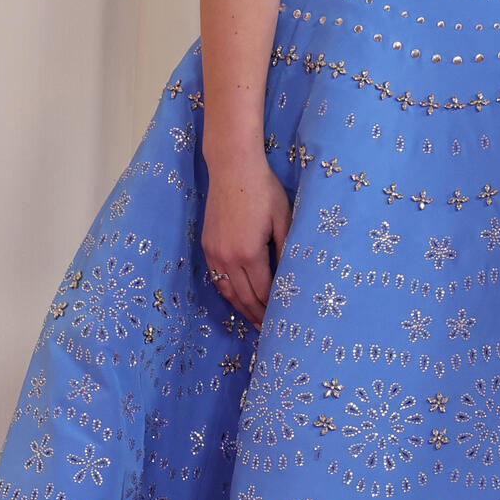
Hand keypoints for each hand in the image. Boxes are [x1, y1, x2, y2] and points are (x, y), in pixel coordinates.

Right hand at [201, 157, 292, 328]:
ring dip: (242, 309)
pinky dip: (228, 293)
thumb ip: (286, 250)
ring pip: (228, 292)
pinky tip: (238, 300)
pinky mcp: (207, 246)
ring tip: (255, 321)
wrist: (232, 168)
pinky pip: (217, 279)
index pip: (263, 292)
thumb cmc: (264, 190)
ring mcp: (214, 253)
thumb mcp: (283, 219)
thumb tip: (292, 277)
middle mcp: (228, 258)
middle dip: (258, 316)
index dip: (272, 309)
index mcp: (250, 253)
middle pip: (244, 298)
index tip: (282, 321)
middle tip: (270, 331)